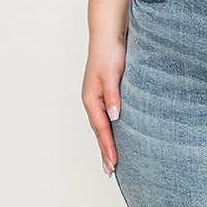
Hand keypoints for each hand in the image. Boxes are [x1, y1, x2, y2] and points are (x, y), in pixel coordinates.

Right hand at [81, 35, 126, 175]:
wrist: (108, 34)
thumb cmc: (109, 52)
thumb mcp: (112, 74)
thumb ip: (113, 96)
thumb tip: (114, 117)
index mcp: (91, 99)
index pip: (102, 129)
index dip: (108, 147)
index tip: (115, 163)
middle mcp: (92, 102)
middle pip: (99, 132)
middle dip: (105, 152)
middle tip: (111, 172)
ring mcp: (97, 99)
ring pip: (102, 127)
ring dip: (106, 145)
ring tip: (111, 163)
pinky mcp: (105, 95)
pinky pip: (106, 119)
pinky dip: (109, 132)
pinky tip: (115, 139)